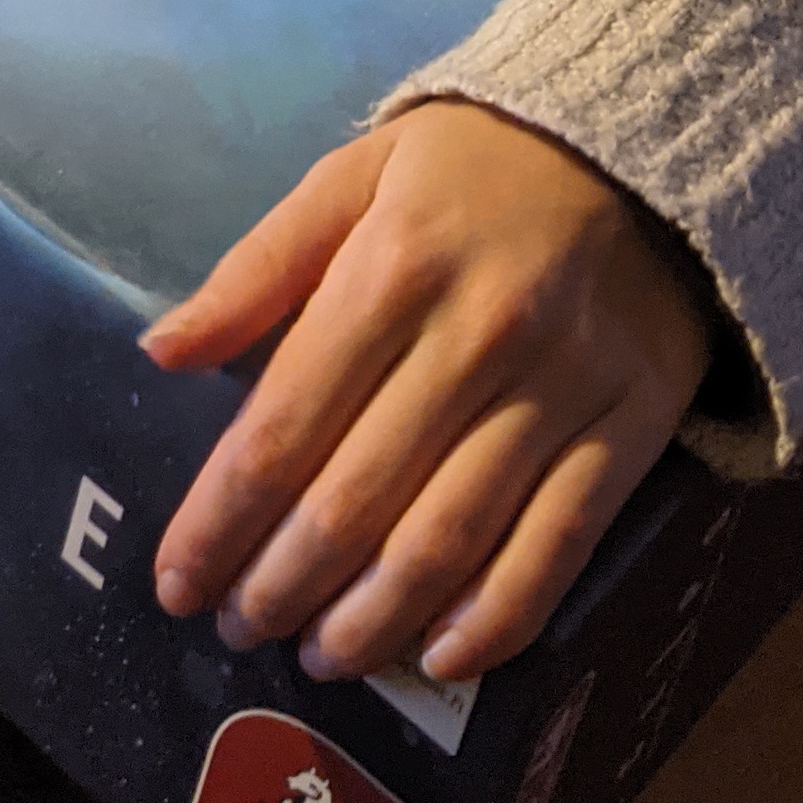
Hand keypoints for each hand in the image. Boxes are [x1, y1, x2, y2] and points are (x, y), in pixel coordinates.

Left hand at [141, 102, 710, 685]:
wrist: (640, 145)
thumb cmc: (471, 166)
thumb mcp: (353, 177)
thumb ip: (256, 269)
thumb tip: (161, 352)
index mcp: (392, 266)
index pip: (285, 424)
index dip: (222, 518)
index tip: (177, 582)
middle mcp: (476, 335)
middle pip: (357, 497)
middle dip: (282, 581)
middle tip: (240, 627)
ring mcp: (560, 390)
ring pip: (449, 538)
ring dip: (372, 618)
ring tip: (320, 654)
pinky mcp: (631, 428)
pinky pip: (558, 548)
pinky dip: (496, 620)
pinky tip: (440, 658)